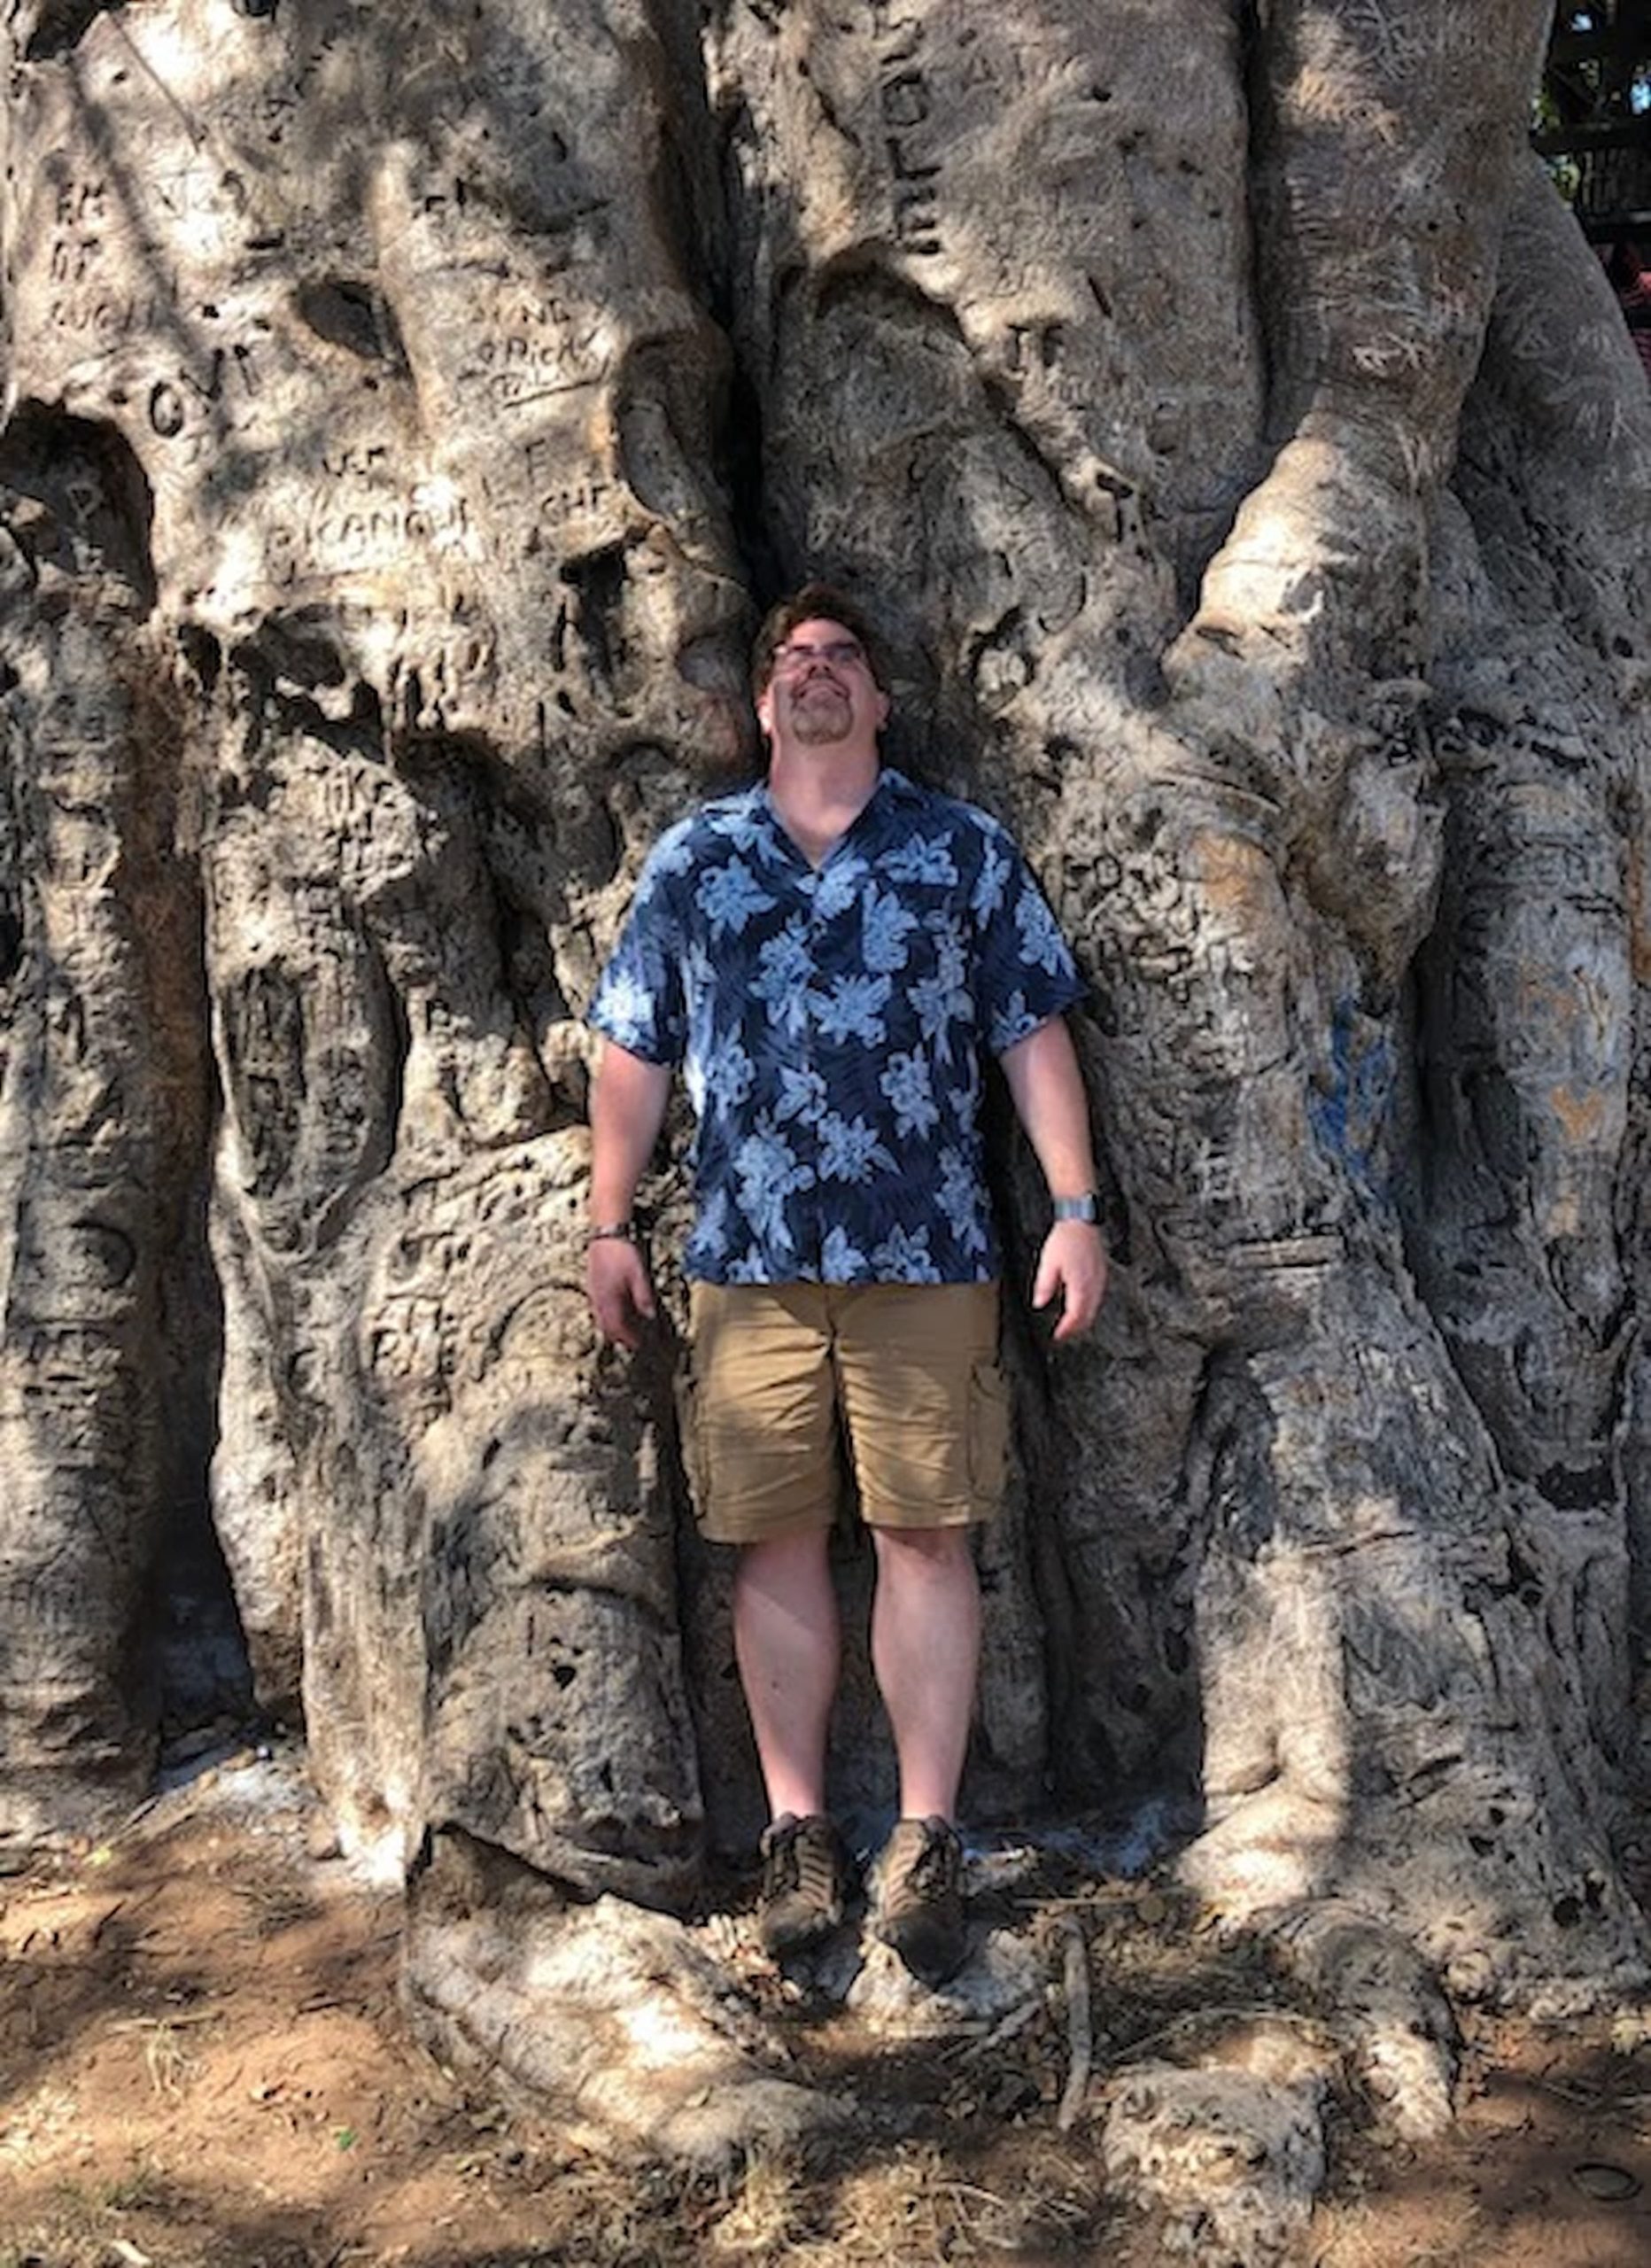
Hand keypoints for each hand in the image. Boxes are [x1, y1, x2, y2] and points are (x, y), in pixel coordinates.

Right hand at [586, 1237, 655, 1349]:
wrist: (606, 1232)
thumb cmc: (623, 1252)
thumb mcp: (639, 1275)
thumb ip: (643, 1298)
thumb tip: (650, 1318)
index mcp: (610, 1300)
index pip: (618, 1328)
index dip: (629, 1339)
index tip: (639, 1345)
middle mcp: (598, 1300)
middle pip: (607, 1327)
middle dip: (619, 1336)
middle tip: (633, 1341)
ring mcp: (593, 1292)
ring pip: (600, 1318)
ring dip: (612, 1327)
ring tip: (625, 1330)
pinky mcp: (592, 1284)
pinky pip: (598, 1308)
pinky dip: (607, 1316)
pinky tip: (615, 1311)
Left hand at [1031, 1221, 1107, 1341]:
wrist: (1080, 1221)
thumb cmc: (1066, 1239)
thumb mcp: (1048, 1264)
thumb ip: (1044, 1286)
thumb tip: (1039, 1303)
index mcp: (1080, 1286)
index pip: (1075, 1317)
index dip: (1066, 1330)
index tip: (1057, 1336)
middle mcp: (1093, 1285)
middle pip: (1087, 1317)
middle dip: (1075, 1329)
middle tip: (1064, 1333)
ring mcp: (1099, 1279)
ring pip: (1094, 1308)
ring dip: (1082, 1318)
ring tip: (1070, 1322)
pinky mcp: (1101, 1273)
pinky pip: (1097, 1297)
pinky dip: (1088, 1306)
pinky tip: (1080, 1303)